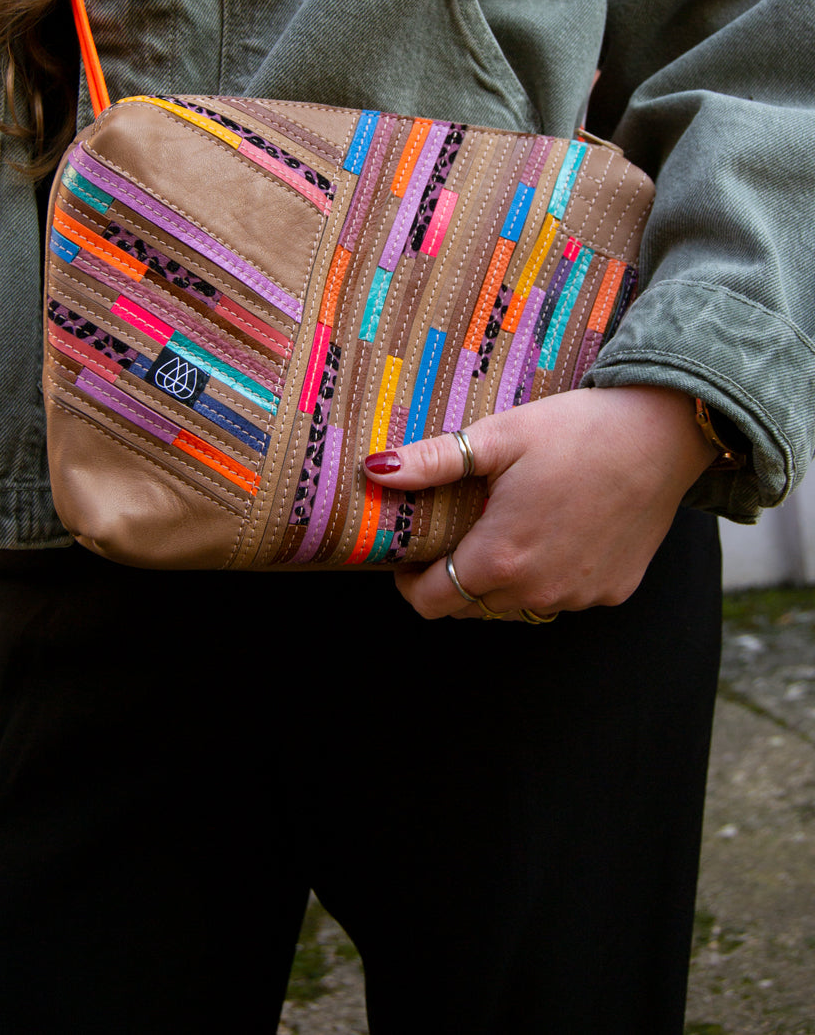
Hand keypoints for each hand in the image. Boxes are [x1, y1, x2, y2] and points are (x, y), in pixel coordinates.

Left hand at [363, 386, 714, 620]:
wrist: (663, 434)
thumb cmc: (577, 430)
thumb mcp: (498, 437)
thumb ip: (433, 462)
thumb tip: (373, 470)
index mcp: (502, 558)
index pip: (433, 603)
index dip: (411, 584)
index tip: (410, 556)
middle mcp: (539, 590)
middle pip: (472, 607)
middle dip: (453, 579)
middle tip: (456, 532)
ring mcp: (579, 596)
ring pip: (517, 606)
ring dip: (500, 581)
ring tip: (504, 529)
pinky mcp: (613, 591)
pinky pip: (562, 596)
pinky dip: (547, 576)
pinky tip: (553, 531)